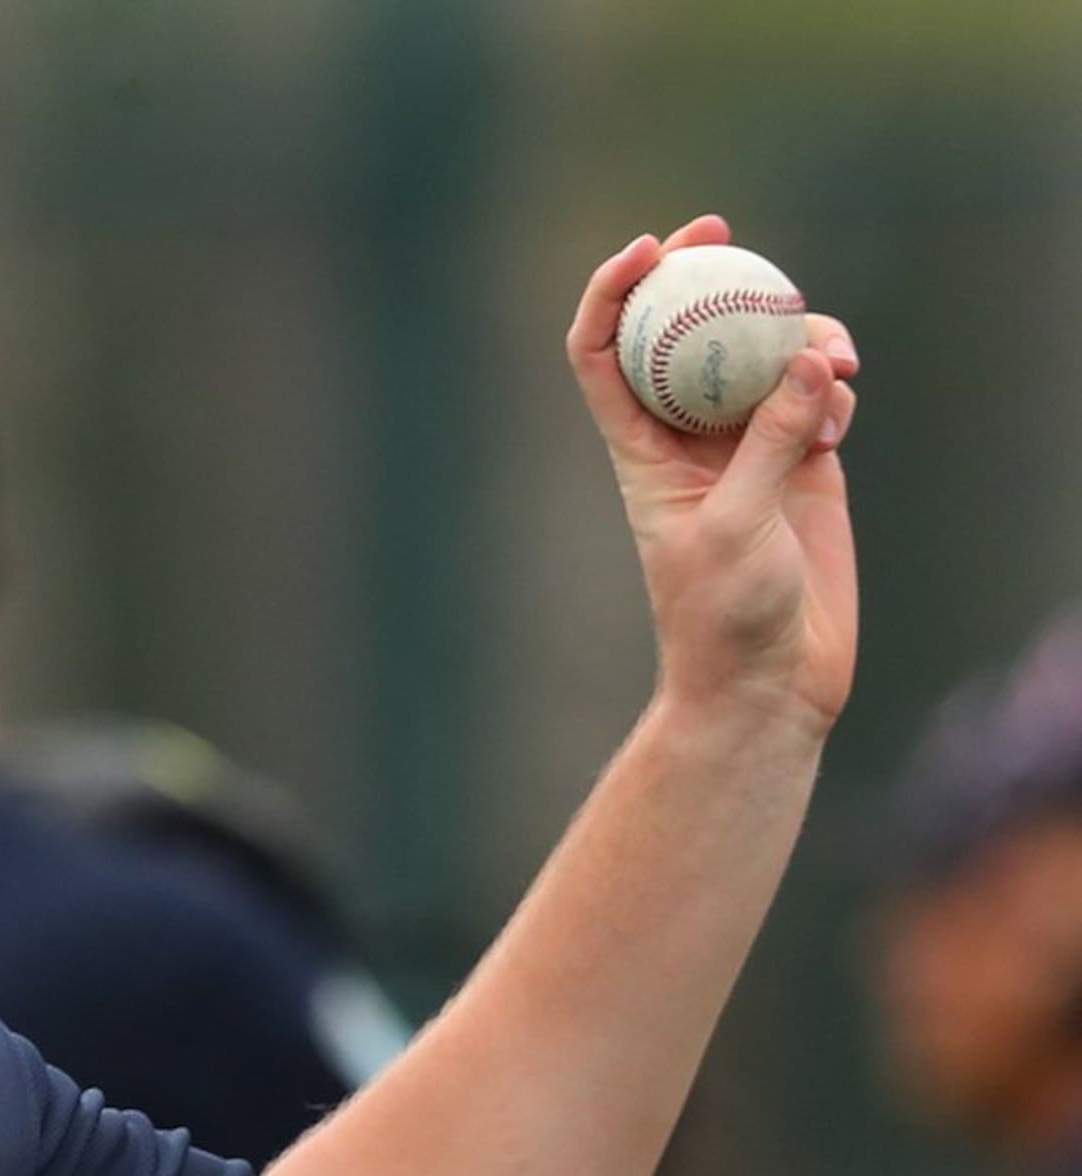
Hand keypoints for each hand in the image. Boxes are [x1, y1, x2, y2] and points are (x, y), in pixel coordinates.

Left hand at [566, 216, 862, 741]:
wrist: (769, 679)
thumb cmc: (723, 616)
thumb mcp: (739, 524)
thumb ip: (770, 441)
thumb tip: (802, 360)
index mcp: (639, 449)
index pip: (603, 353)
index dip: (612, 293)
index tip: (648, 248)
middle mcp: (687, 438)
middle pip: (682, 333)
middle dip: (700, 275)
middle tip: (727, 230)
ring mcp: (747, 446)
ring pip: (761, 356)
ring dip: (794, 335)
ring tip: (833, 358)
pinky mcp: (804, 462)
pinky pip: (815, 396)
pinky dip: (829, 389)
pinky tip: (839, 417)